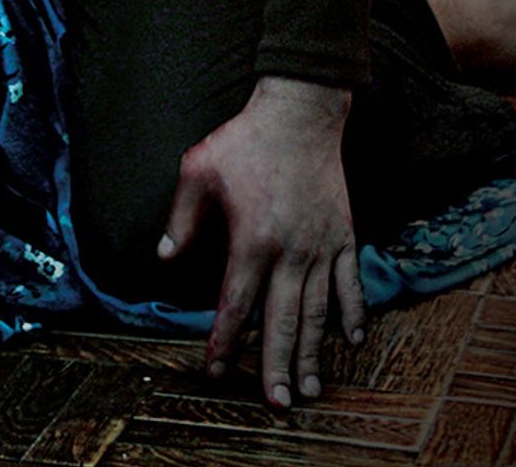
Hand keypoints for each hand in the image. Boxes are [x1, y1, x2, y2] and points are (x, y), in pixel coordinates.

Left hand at [159, 76, 365, 407]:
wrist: (300, 113)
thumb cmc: (244, 141)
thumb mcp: (197, 171)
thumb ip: (180, 218)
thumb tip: (164, 256)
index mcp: (251, 239)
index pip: (235, 303)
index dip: (223, 340)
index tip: (215, 368)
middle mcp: (291, 250)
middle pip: (281, 319)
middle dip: (274, 364)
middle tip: (275, 402)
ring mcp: (322, 245)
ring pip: (319, 311)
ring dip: (312, 352)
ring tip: (309, 387)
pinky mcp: (344, 235)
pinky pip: (351, 283)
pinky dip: (352, 313)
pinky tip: (349, 340)